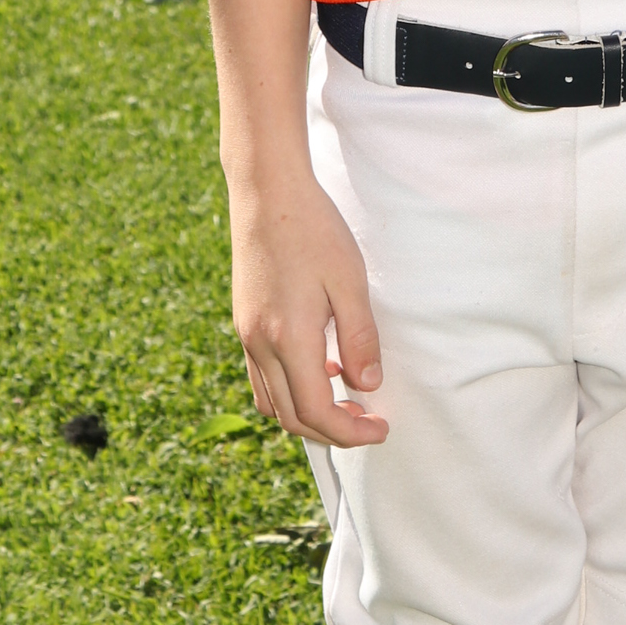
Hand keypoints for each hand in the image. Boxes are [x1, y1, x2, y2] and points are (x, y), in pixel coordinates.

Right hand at [227, 165, 386, 445]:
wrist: (267, 192)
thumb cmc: (313, 230)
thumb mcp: (350, 281)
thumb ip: (359, 338)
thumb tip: (367, 385)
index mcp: (289, 339)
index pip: (317, 412)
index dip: (351, 432)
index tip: (381, 428)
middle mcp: (261, 345)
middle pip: (293, 418)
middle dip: (333, 432)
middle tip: (369, 421)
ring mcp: (247, 336)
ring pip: (273, 402)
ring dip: (308, 414)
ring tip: (346, 399)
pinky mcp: (244, 323)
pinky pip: (262, 378)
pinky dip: (289, 390)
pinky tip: (319, 367)